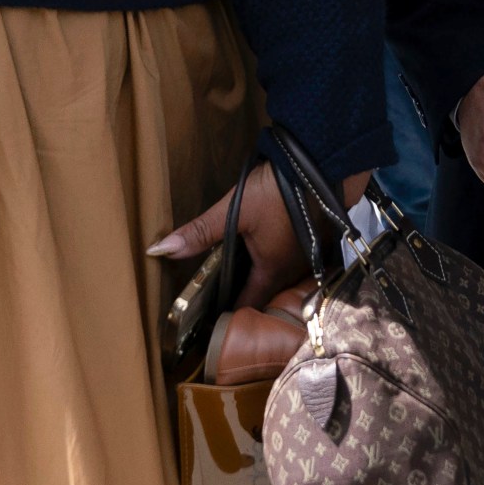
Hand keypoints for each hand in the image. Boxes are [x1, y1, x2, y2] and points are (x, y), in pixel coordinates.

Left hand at [149, 160, 375, 308]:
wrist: (324, 164)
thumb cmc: (279, 190)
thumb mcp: (234, 210)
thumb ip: (200, 233)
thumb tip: (159, 251)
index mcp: (272, 270)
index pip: (249, 304)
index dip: (231, 313)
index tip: (215, 320)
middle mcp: (295, 270)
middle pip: (268, 293)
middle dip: (249, 297)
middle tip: (224, 298)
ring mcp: (310, 255)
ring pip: (284, 277)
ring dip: (266, 279)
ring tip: (243, 277)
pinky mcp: (319, 239)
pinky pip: (297, 261)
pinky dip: (282, 261)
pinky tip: (270, 251)